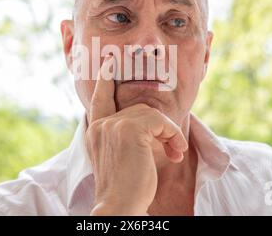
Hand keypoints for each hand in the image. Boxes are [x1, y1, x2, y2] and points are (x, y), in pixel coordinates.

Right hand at [87, 54, 187, 215]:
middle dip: (161, 125)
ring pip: (151, 114)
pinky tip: (175, 154)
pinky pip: (161, 122)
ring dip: (169, 133)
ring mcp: (113, 125)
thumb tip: (149, 123)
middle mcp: (100, 124)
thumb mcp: (119, 158)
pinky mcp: (129, 129)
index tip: (109, 63)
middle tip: (173, 147)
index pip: (100, 100)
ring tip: (174, 154)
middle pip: (139, 109)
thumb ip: (123, 137)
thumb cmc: (124, 189)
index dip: (105, 81)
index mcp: (95, 132)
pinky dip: (173, 135)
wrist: (119, 207)